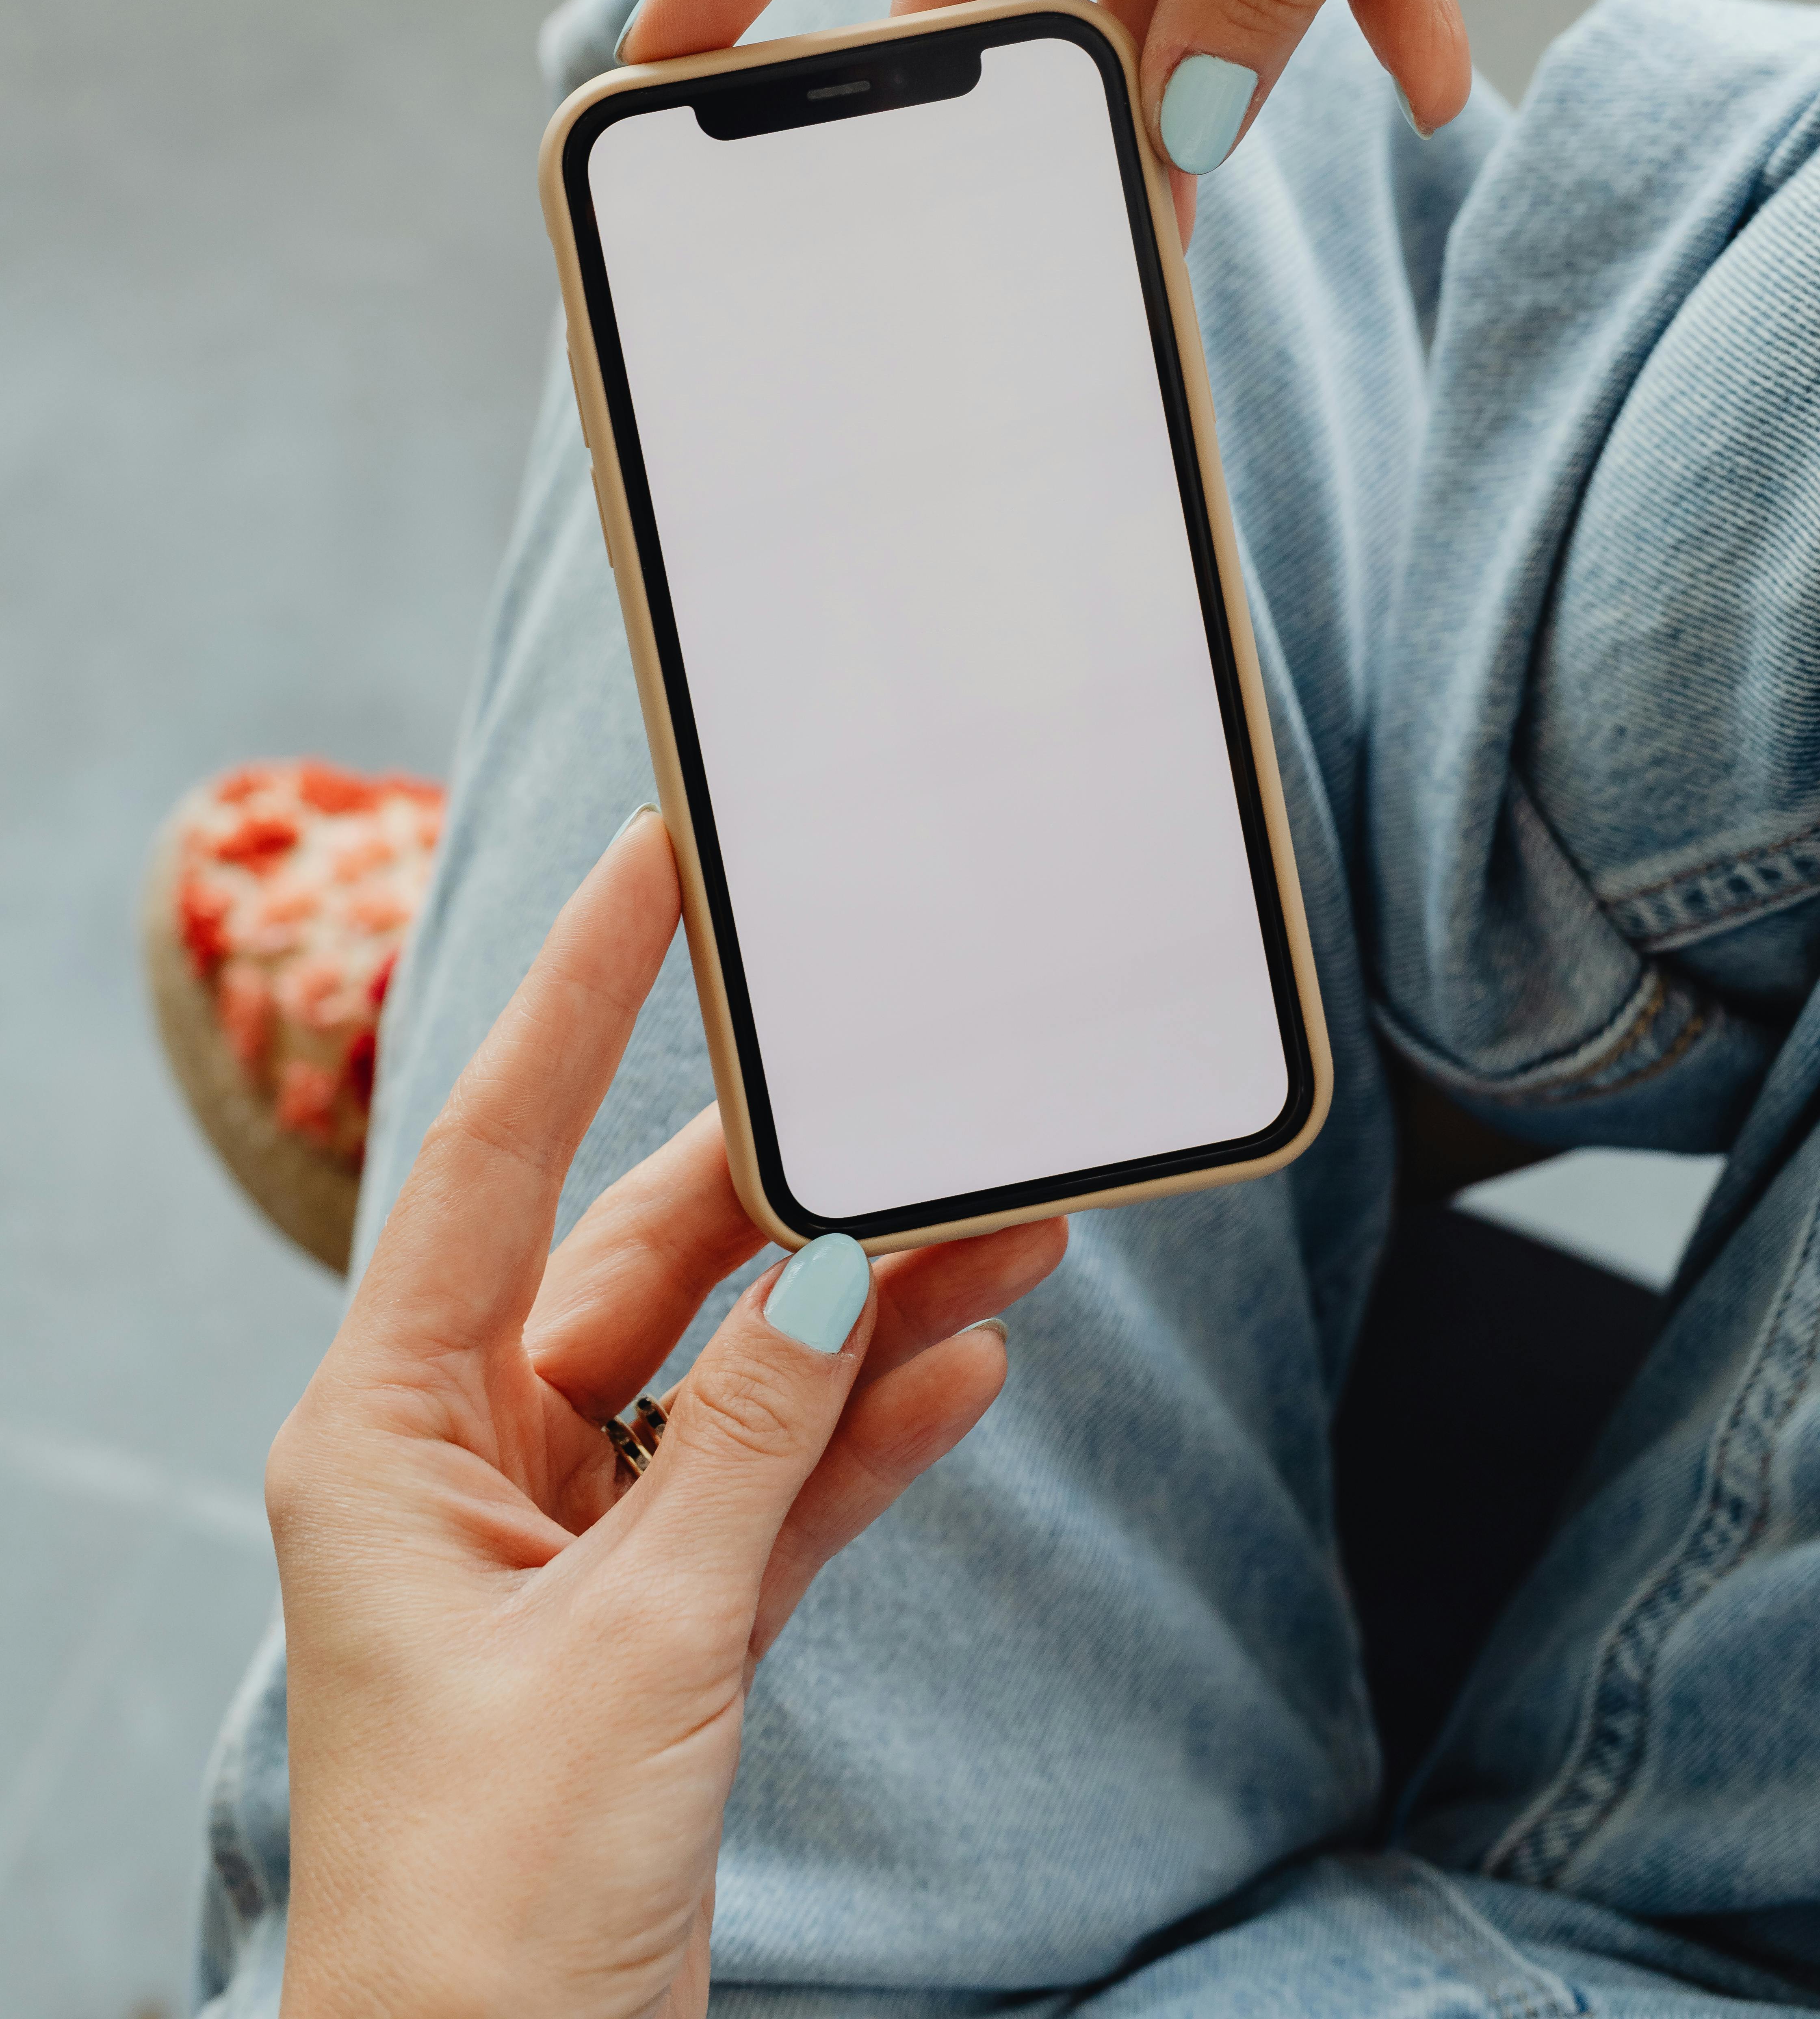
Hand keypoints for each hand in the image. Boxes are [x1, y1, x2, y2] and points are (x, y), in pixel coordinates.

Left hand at [270, 808, 1065, 2018]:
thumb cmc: (492, 1907)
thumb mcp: (633, 1647)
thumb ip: (745, 1447)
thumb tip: (844, 1276)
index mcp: (392, 1430)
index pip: (488, 1155)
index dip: (570, 995)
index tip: (649, 865)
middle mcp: (471, 1453)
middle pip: (646, 1261)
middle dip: (795, 1191)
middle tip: (920, 1103)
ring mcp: (571, 1528)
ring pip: (735, 1366)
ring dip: (868, 1304)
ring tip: (1009, 1229)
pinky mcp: (657, 1610)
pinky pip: (771, 1478)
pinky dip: (866, 1428)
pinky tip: (970, 1363)